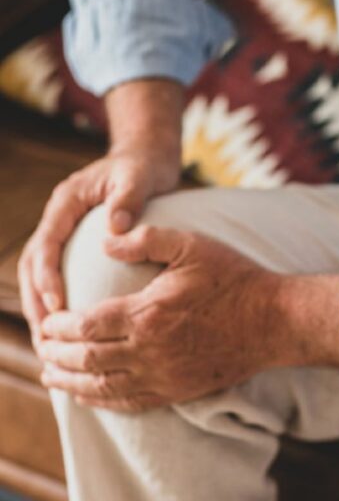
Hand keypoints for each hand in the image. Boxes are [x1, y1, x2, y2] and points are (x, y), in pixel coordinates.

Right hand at [18, 150, 179, 348]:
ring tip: (50, 344)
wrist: (144, 157)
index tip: (57, 305)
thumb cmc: (142, 167)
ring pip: (37, 275)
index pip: (46, 243)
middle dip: (35, 301)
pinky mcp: (73, 245)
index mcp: (66, 202)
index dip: (47, 276)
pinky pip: (56, 276)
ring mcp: (63, 232)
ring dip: (40, 308)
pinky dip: (55, 303)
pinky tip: (70, 332)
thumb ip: (128, 198)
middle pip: (32, 264)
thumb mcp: (138, 177)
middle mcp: (57, 219)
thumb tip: (117, 229)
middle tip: (46, 337)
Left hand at [37, 226, 280, 411]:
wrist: (274, 320)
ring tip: (50, 374)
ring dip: (69, 382)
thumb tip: (104, 241)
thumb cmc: (233, 278)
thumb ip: (145, 240)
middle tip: (39, 346)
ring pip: (101, 386)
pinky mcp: (176, 391)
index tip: (47, 321)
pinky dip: (99, 400)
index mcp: (148, 313)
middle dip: (56, 354)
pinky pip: (128, 403)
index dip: (59, 327)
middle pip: (86, 360)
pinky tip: (86, 394)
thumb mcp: (191, 244)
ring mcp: (163, 375)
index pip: (85, 326)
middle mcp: (150, 350)